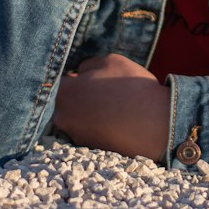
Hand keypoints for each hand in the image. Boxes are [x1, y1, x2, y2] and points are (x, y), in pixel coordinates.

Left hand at [54, 53, 170, 161]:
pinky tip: (111, 116)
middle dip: (73, 93)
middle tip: (95, 87)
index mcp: (64, 92)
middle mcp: (63, 116)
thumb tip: (78, 74)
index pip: (53, 80)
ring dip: (84, 109)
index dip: (67, 75)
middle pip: (60, 100)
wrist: (156, 124)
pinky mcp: (89, 148)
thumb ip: (86, 65)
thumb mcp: (110, 61)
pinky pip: (85, 129)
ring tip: (106, 102)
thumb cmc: (132, 88)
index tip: (79, 74)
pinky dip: (94, 123)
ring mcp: (75, 135)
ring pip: (72, 116)